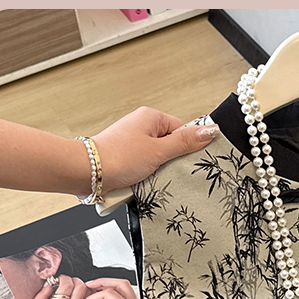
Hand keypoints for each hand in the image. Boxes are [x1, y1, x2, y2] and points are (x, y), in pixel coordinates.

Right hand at [22, 275, 87, 298]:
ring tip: (71, 289)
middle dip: (75, 280)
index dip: (64, 278)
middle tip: (67, 281)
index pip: (67, 285)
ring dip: (81, 288)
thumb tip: (49, 284)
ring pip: (86, 296)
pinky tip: (75, 298)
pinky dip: (83, 298)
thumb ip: (40, 296)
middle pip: (81, 288)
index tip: (59, 279)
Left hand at [91, 107, 220, 191]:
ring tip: (150, 175)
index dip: (187, 147)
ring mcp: (133, 142)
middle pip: (171, 145)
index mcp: (151, 117)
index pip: (182, 130)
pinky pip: (145, 167)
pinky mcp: (127, 158)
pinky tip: (142, 180)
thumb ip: (186, 142)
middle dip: (171, 161)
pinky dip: (146, 175)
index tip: (187, 160)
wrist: (88, 173)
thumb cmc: (118, 157)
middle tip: (167, 169)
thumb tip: (210, 131)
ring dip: (158, 170)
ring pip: (158, 158)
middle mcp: (141, 126)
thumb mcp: (159, 151)